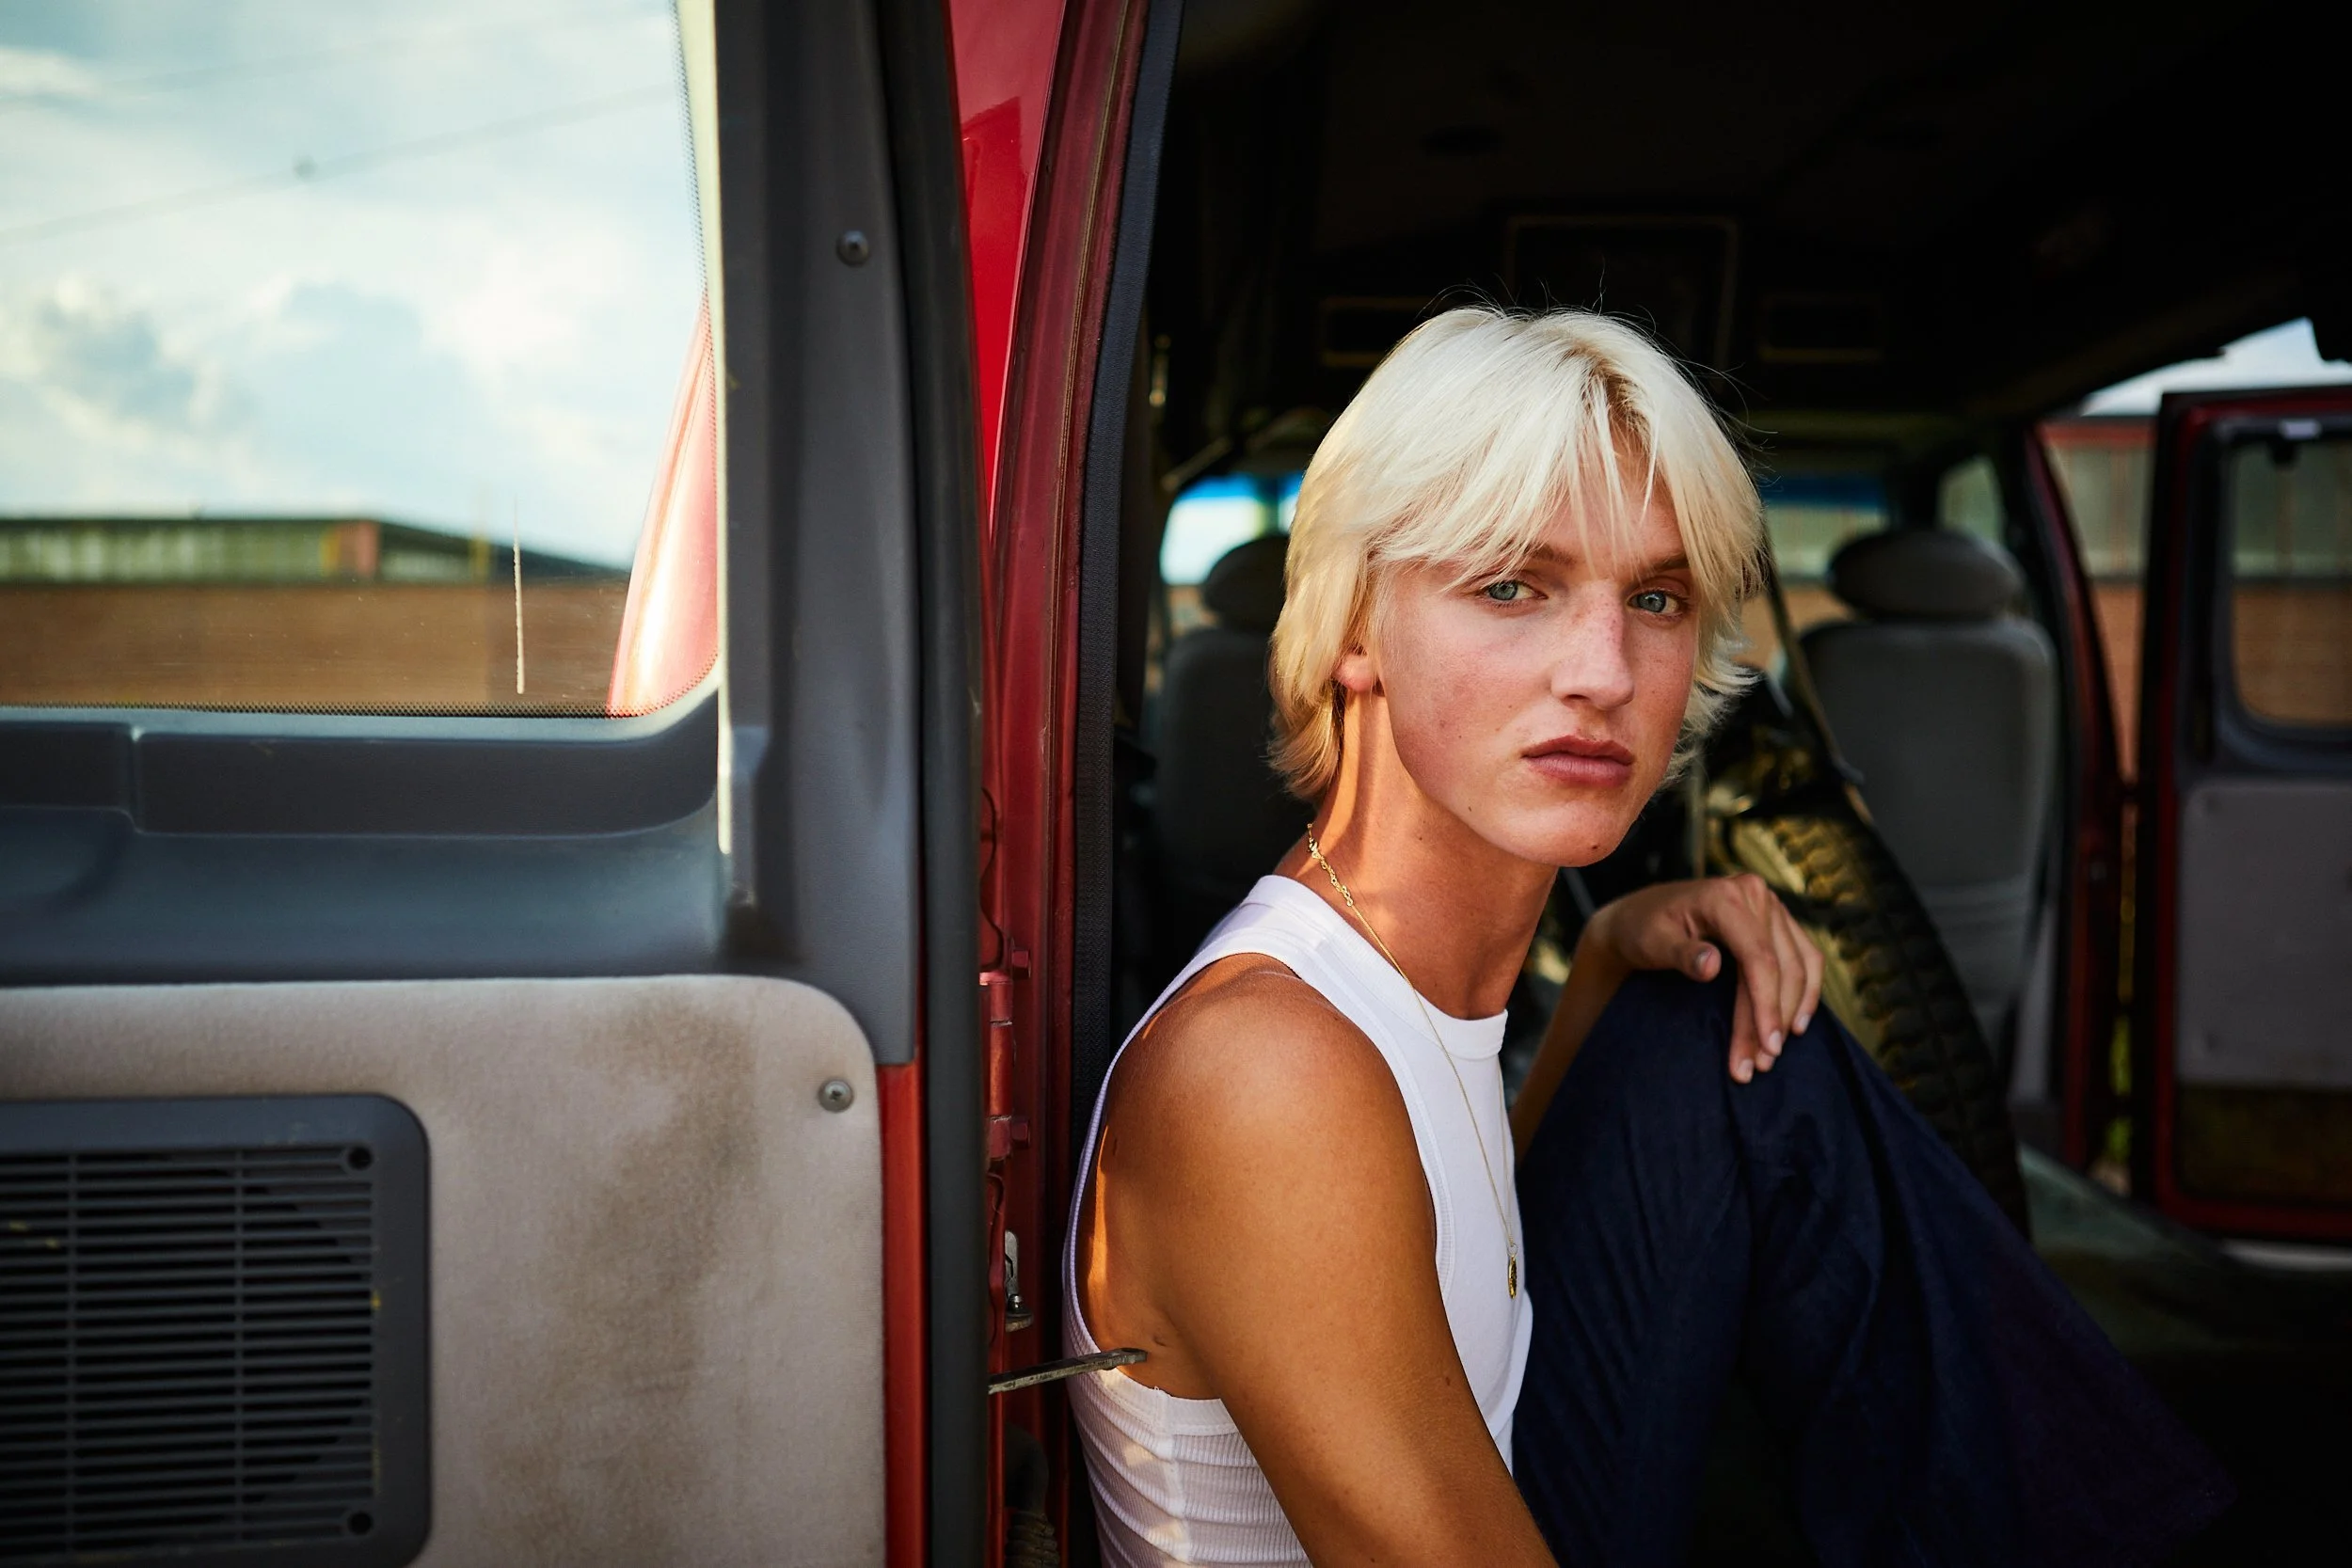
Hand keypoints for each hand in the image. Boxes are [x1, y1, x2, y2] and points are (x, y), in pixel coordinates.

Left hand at [1581, 874, 1824, 1082]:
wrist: (1641, 916)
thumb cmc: (1642, 931)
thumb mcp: (1651, 942)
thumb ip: (1681, 954)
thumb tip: (1712, 965)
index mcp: (1724, 897)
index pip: (1758, 958)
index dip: (1766, 1005)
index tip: (1766, 1046)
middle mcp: (1755, 894)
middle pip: (1780, 967)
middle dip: (1773, 1019)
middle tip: (1759, 1064)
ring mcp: (1771, 906)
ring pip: (1798, 966)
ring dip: (1790, 1014)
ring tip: (1770, 1054)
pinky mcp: (1778, 921)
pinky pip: (1806, 958)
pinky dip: (1806, 992)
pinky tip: (1798, 1025)